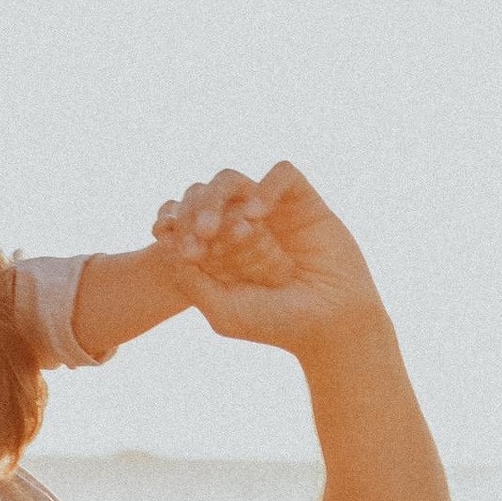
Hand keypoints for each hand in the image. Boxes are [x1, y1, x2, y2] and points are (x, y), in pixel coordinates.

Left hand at [150, 163, 384, 357]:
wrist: (332, 326)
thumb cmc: (277, 324)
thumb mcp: (222, 310)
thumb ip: (191, 281)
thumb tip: (169, 245)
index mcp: (218, 249)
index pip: (182, 220)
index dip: (171, 223)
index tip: (171, 241)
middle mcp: (240, 225)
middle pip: (203, 196)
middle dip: (193, 213)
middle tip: (200, 237)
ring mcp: (272, 211)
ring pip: (233, 180)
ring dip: (218, 199)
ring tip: (224, 229)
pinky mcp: (305, 203)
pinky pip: (282, 173)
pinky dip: (265, 188)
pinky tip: (256, 218)